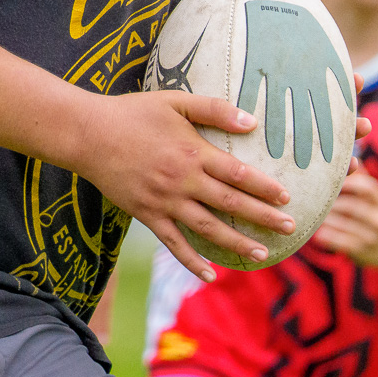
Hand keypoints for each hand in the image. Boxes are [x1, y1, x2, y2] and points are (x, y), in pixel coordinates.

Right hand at [71, 90, 294, 282]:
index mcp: (193, 152)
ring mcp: (164, 202)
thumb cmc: (133, 113)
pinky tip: (210, 276)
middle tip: (289, 228)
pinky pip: (173, 244)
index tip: (287, 197)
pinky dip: (192, 262)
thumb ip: (214, 109)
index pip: (237, 173)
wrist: (88, 134)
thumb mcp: (175, 100)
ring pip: (207, 229)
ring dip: (235, 244)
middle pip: (230, 204)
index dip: (264, 187)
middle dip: (262, 217)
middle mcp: (183, 181)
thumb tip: (252, 121)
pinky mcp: (147, 215)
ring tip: (261, 255)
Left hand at [313, 164, 377, 266]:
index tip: (330, 180)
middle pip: (354, 207)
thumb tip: (351, 156)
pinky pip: (343, 243)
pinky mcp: (363, 251)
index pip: (369, 187)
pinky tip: (319, 234)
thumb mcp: (376, 200)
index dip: (349, 182)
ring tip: (312, 213)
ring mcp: (373, 236)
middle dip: (333, 202)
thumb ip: (362, 179)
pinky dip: (330, 237)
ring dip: (328, 219)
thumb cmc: (376, 217)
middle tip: (314, 197)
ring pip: (346, 225)